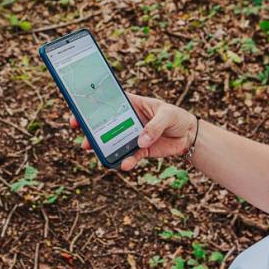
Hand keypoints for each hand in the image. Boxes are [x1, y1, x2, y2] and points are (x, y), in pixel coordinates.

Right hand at [68, 93, 196, 171]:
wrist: (189, 135)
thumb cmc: (176, 117)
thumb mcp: (167, 115)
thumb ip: (154, 126)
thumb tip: (140, 140)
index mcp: (131, 104)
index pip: (108, 102)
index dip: (92, 106)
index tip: (79, 111)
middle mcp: (127, 120)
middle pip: (104, 124)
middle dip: (90, 129)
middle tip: (81, 134)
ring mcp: (132, 136)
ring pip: (113, 142)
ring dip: (102, 147)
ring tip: (95, 151)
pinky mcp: (140, 150)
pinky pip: (130, 156)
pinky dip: (126, 161)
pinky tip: (123, 165)